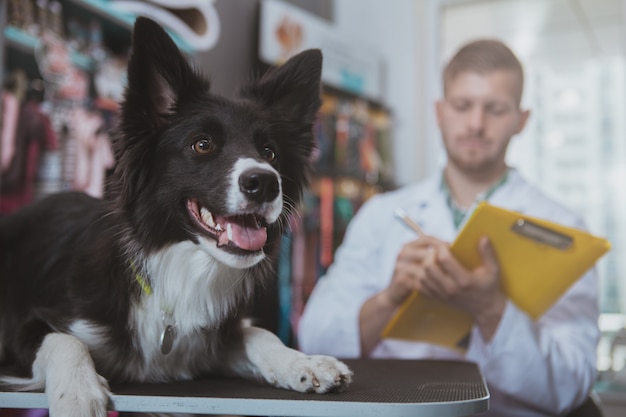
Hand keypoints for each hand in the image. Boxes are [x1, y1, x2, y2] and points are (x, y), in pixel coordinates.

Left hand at [385, 235, 506, 340]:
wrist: (485, 308)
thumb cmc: (489, 286)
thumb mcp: (493, 270)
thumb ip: (488, 254)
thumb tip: (483, 238)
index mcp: (464, 280)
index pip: (444, 260)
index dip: (441, 248)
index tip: (445, 244)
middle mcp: (451, 288)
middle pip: (429, 267)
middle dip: (431, 254)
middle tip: (437, 251)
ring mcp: (442, 294)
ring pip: (423, 275)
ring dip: (425, 264)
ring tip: (433, 259)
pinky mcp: (437, 298)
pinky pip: (421, 285)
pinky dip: (423, 275)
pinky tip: (431, 270)